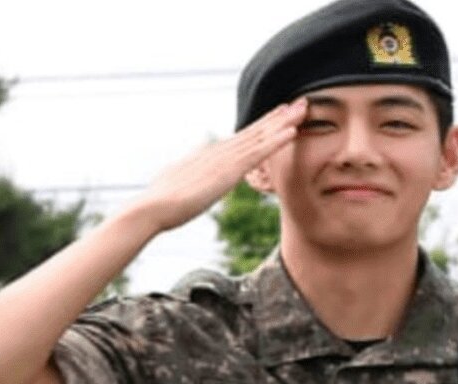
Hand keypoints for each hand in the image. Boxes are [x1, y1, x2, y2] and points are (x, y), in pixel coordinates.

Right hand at [126, 98, 306, 232]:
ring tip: (304, 108)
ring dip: (284, 122)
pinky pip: (258, 153)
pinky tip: (292, 132)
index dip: (265, 124)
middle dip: (280, 116)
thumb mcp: (184, 181)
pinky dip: (276, 140)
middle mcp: (221, 150)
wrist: (154, 207)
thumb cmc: (165, 200)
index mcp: (212, 154)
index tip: (281, 113)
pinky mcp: (229, 171)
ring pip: (261, 136)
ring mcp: (225, 159)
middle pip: (256, 130)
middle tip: (302, 102)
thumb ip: (196, 171)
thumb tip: (199, 167)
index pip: (244, 136)